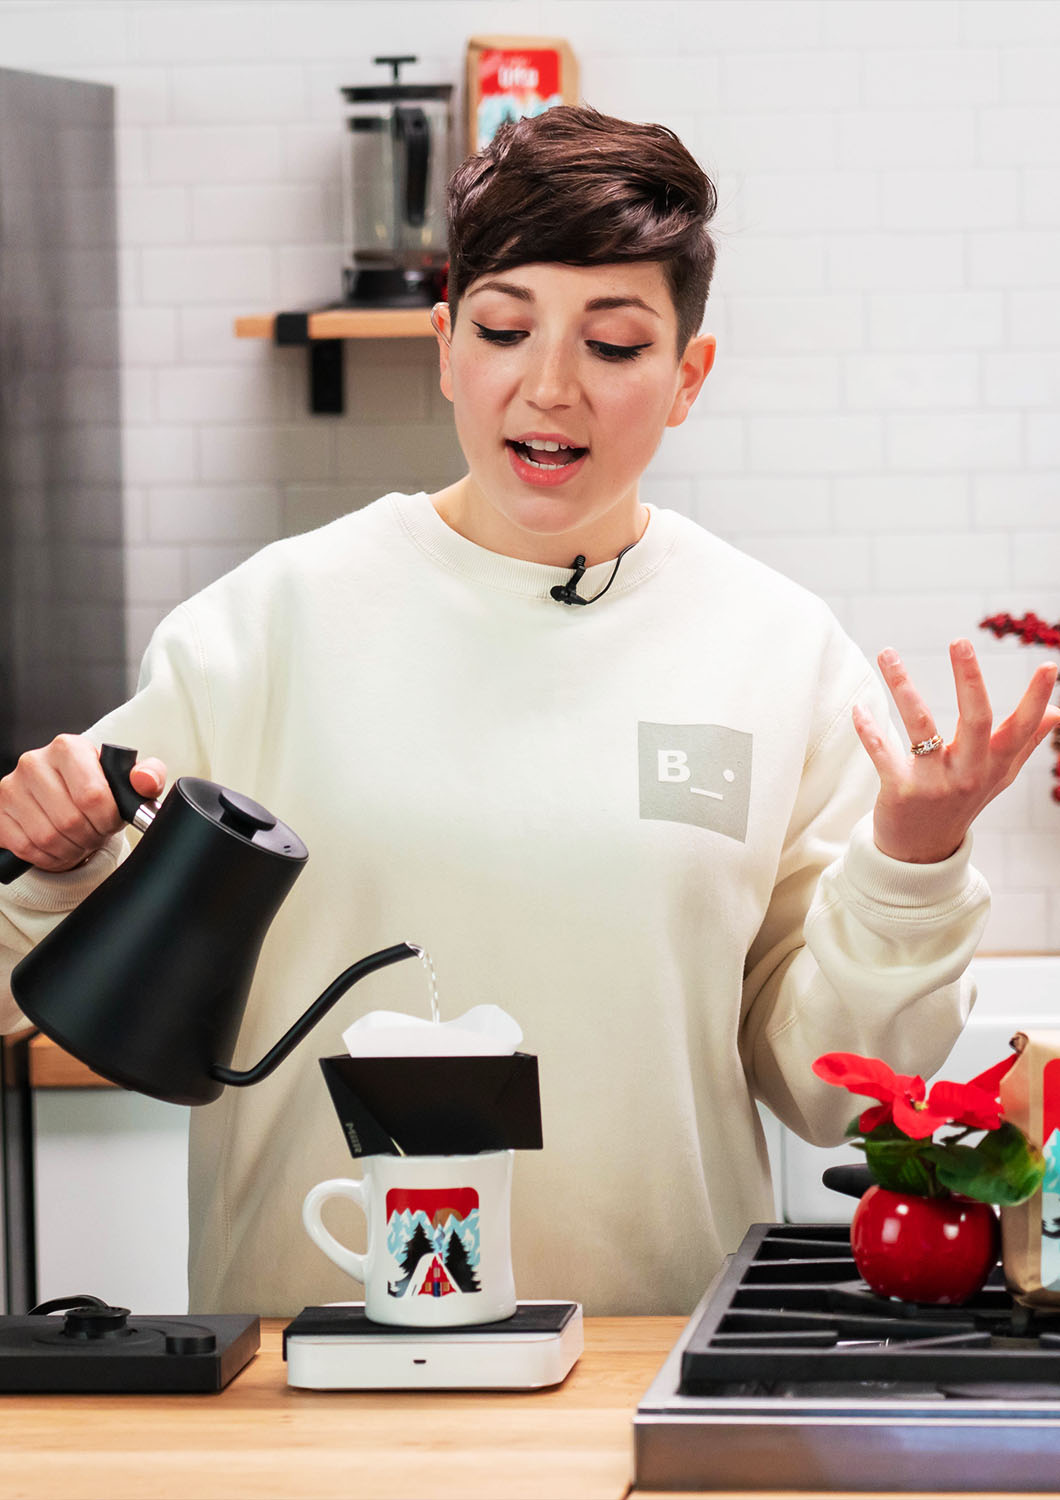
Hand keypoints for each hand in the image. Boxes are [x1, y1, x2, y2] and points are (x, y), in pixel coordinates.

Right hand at [0, 734, 166, 872]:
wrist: (63, 801)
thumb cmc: (96, 789)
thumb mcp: (126, 781)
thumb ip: (148, 776)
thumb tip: (145, 781)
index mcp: (69, 748)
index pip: (93, 795)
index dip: (108, 819)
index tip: (111, 821)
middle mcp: (35, 762)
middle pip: (71, 820)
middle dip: (90, 836)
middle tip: (95, 833)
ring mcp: (11, 787)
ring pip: (48, 838)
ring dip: (71, 849)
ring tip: (79, 840)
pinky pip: (27, 848)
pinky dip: (49, 858)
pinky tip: (59, 847)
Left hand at [852, 638, 1059, 863]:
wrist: (921, 854)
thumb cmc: (961, 804)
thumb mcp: (997, 777)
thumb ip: (1025, 742)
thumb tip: (1057, 713)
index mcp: (995, 765)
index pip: (1023, 727)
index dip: (1037, 699)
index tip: (1050, 667)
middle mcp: (970, 773)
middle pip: (976, 720)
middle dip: (969, 679)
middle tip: (960, 641)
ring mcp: (936, 784)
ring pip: (921, 727)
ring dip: (903, 687)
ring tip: (887, 653)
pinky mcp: (902, 792)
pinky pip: (884, 753)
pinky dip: (869, 730)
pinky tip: (858, 708)